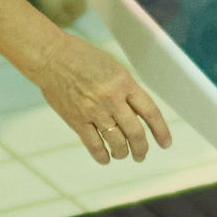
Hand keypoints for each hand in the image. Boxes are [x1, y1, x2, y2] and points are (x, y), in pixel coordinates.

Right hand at [26, 22, 172, 165]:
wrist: (50, 56)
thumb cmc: (81, 57)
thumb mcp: (112, 67)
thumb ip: (125, 89)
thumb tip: (135, 112)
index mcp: (124, 83)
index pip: (150, 111)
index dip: (161, 130)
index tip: (165, 143)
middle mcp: (112, 99)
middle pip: (135, 132)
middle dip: (141, 148)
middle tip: (142, 155)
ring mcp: (94, 111)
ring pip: (116, 142)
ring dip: (123, 153)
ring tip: (124, 155)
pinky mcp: (77, 120)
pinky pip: (93, 144)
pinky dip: (101, 155)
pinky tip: (105, 159)